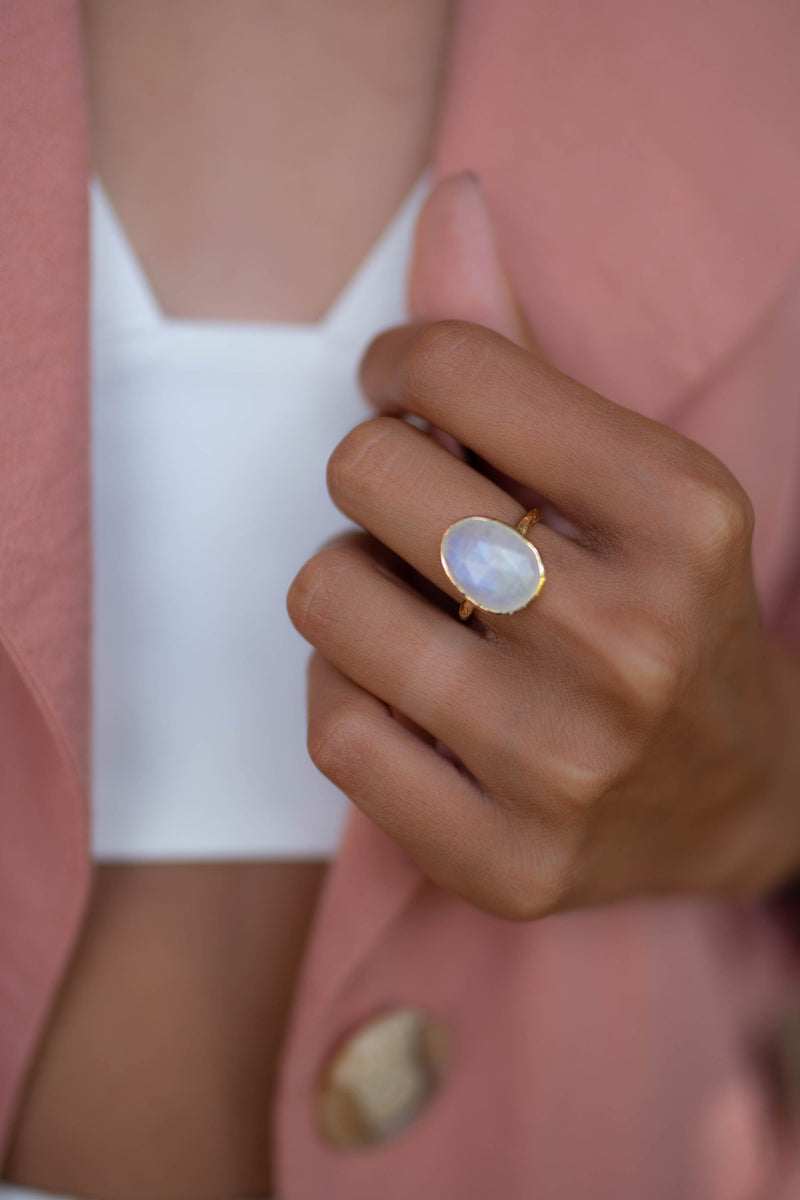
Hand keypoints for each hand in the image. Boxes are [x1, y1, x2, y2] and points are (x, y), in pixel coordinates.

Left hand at [286, 174, 799, 919]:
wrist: (741, 794)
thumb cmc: (667, 606)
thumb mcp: (631, 469)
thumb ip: (520, 347)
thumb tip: (447, 199)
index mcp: (682, 512)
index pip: (448, 366)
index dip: (399, 365)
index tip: (408, 396)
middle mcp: (633, 643)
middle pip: (365, 475)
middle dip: (375, 476)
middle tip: (425, 515)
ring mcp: (566, 767)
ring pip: (328, 601)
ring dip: (352, 586)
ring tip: (419, 608)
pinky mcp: (505, 861)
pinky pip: (333, 729)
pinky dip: (348, 692)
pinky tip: (411, 695)